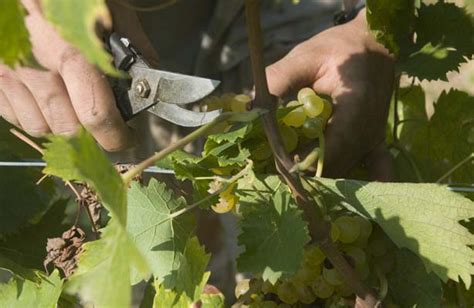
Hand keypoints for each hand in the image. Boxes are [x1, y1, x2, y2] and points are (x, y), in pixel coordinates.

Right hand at [0, 0, 133, 150]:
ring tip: (75, 106)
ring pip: (39, 127)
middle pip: (67, 128)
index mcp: (72, 51)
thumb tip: (145, 86)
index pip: (95, 115)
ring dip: (62, 125)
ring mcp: (8, 71)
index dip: (116, 136)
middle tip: (105, 124)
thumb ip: (133, 49)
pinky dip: (34, 115)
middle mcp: (35, 66)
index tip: (127, 138)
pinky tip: (47, 98)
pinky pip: (13, 115)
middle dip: (93, 134)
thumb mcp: (112, 11)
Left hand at [266, 10, 393, 179]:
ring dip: (321, 181)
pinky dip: (356, 184)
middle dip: (305, 177)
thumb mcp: (306, 56)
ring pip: (346, 173)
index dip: (301, 165)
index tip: (276, 168)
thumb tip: (253, 106)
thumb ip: (278, 78)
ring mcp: (374, 139)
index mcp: (355, 108)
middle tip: (276, 177)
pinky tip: (340, 196)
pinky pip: (375, 171)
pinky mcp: (376, 141)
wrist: (376, 43)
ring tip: (292, 184)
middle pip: (335, 168)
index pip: (328, 150)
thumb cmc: (340, 48)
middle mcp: (368, 130)